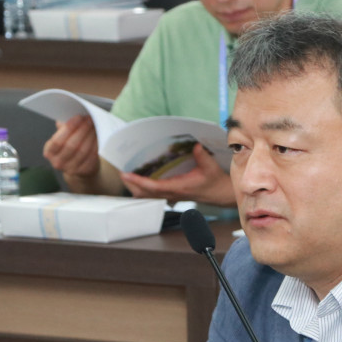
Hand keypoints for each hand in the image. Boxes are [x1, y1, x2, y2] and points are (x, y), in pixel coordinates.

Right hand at [42, 115, 99, 178]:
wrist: (78, 168)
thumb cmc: (70, 147)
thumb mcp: (63, 137)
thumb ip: (64, 127)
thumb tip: (70, 112)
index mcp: (49, 152)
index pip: (57, 140)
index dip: (69, 128)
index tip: (79, 117)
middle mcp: (58, 162)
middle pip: (71, 145)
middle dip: (82, 130)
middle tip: (90, 120)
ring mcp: (70, 169)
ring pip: (83, 150)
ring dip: (90, 136)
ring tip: (95, 126)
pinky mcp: (84, 172)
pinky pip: (91, 157)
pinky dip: (96, 145)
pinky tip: (99, 136)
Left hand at [121, 143, 235, 205]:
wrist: (220, 194)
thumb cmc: (214, 181)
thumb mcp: (210, 167)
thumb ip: (202, 156)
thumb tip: (196, 146)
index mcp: (179, 187)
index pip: (155, 187)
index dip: (139, 181)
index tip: (127, 174)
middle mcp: (172, 193)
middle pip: (145, 194)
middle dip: (132, 185)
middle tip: (121, 173)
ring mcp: (171, 196)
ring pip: (147, 196)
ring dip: (135, 188)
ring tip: (126, 176)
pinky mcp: (171, 195)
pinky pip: (152, 195)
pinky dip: (142, 189)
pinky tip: (137, 181)